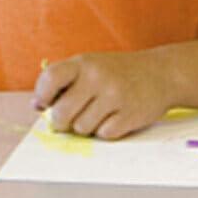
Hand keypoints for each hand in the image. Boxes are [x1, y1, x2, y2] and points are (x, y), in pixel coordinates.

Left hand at [32, 50, 174, 140]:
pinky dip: (105, 132)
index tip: (44, 104)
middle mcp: (97, 78)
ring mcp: (114, 97)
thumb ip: (63, 82)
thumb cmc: (117, 72)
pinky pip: (103, 135)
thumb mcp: (90, 66)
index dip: (42, 95)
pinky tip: (113, 118)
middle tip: (67, 120)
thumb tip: (36, 105)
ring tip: (97, 114)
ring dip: (85, 127)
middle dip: (61, 122)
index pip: (50, 79)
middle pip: (62, 113)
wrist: (161, 73)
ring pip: (81, 128)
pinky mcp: (130, 115)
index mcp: (83, 63)